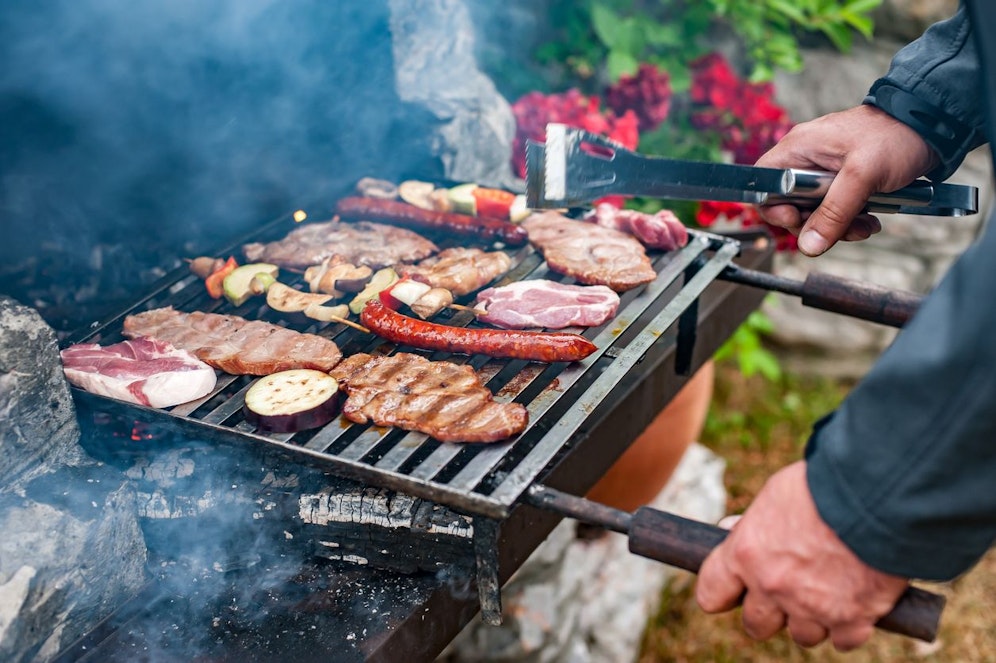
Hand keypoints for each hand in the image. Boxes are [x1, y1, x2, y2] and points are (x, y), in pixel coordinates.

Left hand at [695, 461, 908, 650]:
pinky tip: (855, 603)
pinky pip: (843, 640)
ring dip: (811, 619)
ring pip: (802, 635)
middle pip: (756, 625)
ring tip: (828, 589)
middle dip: (769, 612)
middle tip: (786, 591)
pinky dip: (849, 626)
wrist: (879, 496)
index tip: (733, 591)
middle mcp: (773, 586)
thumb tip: (728, 529)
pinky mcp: (852, 620)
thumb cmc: (824, 485)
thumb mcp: (775, 495)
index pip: (711, 593)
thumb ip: (753, 522)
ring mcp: (811, 608)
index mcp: (746, 553)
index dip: (721, 594)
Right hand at [756, 104, 938, 255]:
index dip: (775, 209)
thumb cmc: (895, 137)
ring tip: (865, 224)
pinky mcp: (842, 181)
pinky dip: (850, 220)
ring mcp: (823, 172)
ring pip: (814, 212)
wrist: (930, 127)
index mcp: (799, 149)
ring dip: (837, 226)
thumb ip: (833, 212)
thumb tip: (808, 246)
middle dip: (815, 225)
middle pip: (789, 206)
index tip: (798, 220)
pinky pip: (834, 209)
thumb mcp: (862, 176)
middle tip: (841, 229)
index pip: (764, 185)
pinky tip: (870, 218)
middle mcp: (806, 160)